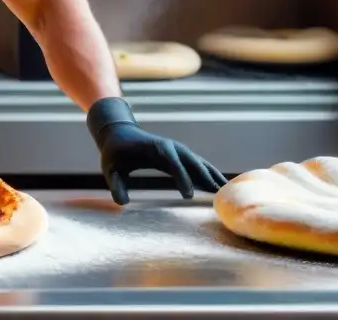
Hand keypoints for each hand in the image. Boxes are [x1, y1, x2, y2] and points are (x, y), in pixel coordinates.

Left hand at [87, 97, 227, 204]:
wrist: (118, 133)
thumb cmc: (114, 152)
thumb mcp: (110, 168)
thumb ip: (115, 185)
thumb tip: (122, 203)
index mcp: (154, 148)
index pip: (172, 163)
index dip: (181, 178)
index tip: (188, 195)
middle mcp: (170, 147)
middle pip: (192, 162)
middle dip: (205, 178)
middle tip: (219, 197)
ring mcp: (177, 151)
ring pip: (199, 163)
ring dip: (212, 176)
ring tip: (227, 193)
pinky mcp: (179, 156)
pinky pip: (198, 165)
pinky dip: (209, 174)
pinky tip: (220, 186)